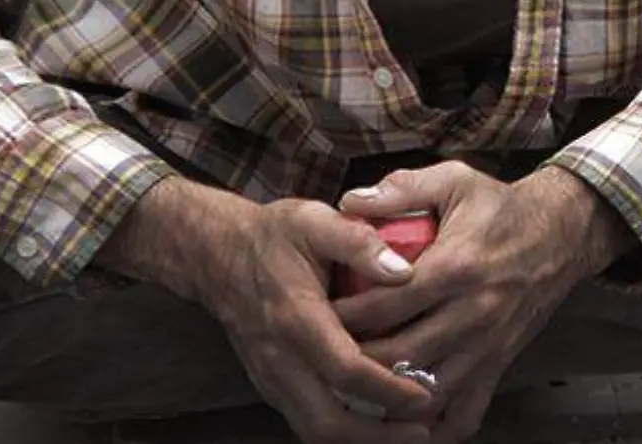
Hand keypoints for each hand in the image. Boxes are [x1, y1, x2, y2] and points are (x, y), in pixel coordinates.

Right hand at [104, 179, 435, 443]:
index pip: (345, 370)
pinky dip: (342, 432)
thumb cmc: (273, 235)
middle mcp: (280, 357)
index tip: (425, 396)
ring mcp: (271, 377)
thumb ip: (359, 242)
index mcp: (297, 317)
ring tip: (406, 435)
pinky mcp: (270, 384)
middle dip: (378, 436)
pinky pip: (306, 422)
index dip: (388, 389)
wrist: (216, 254)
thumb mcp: (315, 219)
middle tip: (424, 431)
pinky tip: (375, 425)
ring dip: (361, 440)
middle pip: (328, 421)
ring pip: (314, 431)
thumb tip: (403, 270)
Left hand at [331, 164, 630, 440]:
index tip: (316, 313)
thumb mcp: (453, 180)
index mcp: (455, 267)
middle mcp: (472, 314)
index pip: (384, 304)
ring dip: (384, 396)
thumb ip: (400, 188)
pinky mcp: (498, 365)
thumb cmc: (500, 207)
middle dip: (353, 359)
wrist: (562, 234)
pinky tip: (402, 418)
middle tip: (323, 353)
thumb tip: (349, 202)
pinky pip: (465, 414)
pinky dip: (433, 427)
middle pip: (397, 355)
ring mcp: (487, 347)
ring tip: (352, 385)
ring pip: (425, 393)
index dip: (343, 315)